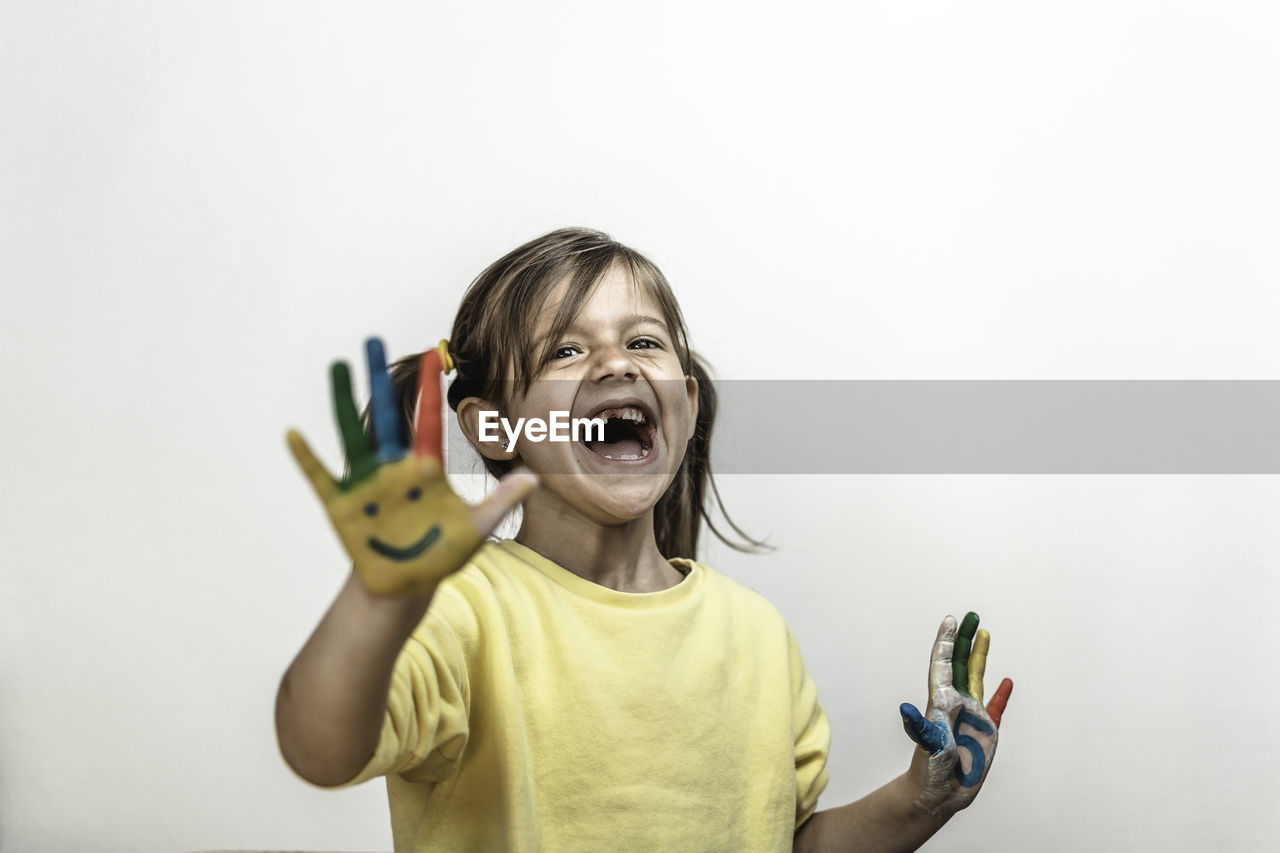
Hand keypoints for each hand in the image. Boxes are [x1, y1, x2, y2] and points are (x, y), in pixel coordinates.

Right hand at [287, 338, 536, 596]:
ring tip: (338, 367)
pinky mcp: (343, 506)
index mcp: (425, 468)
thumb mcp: (476, 528)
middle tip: (373, 341)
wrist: (407, 587)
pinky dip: (307, 458)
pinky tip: (294, 434)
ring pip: (354, 435)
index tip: (429, 355)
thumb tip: (534, 478)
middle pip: (387, 415)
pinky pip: (322, 478)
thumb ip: (502, 500)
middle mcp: (394, 468)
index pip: (427, 420)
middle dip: (380, 379)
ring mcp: (367, 484)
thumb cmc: (440, 555)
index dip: (429, 389)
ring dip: (343, 401)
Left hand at [898, 612, 1012, 817]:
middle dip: (965, 639)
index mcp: (941, 701)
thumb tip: (905, 710)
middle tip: (971, 616)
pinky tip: (1007, 681)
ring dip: (980, 656)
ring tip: (985, 633)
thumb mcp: (927, 746)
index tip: (951, 620)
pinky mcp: (985, 730)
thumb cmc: (930, 770)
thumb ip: (920, 727)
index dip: (947, 642)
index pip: (944, 663)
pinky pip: (996, 706)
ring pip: (977, 677)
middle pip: (961, 663)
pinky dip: (1001, 693)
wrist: (941, 793)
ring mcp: (971, 715)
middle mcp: (956, 702)